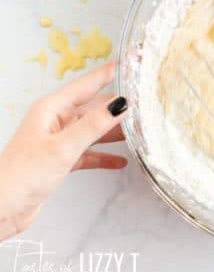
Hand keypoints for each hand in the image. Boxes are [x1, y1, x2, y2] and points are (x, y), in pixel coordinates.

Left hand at [0, 62, 128, 240]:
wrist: (1, 209)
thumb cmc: (20, 176)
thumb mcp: (63, 147)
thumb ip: (93, 125)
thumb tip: (119, 105)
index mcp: (51, 110)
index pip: (86, 85)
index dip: (107, 73)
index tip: (127, 63)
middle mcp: (55, 121)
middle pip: (93, 107)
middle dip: (117, 106)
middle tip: (142, 102)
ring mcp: (58, 141)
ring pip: (93, 130)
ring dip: (114, 132)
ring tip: (138, 130)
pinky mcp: (60, 160)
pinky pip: (88, 152)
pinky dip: (104, 156)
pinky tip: (119, 161)